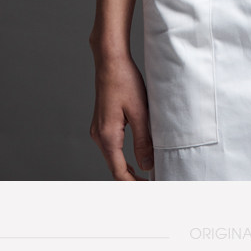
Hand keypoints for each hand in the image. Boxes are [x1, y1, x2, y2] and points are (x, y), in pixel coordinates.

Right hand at [89, 53, 153, 180]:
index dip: (134, 185)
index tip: (150, 189)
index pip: (120, 173)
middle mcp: (99, 137)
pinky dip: (124, 157)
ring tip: (148, 174)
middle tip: (152, 184)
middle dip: (132, 180)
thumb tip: (147, 166)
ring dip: (129, 169)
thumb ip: (143, 141)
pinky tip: (137, 157)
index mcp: (108, 137)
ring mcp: (98, 131)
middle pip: (115, 169)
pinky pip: (113, 148)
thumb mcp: (140, 112)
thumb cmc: (124, 81)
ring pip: (114, 159)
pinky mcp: (102, 124)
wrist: (110, 61)